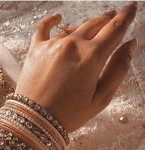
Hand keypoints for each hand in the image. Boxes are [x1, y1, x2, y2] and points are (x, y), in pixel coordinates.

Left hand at [15, 2, 137, 131]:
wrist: (35, 120)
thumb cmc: (69, 114)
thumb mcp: (101, 98)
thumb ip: (118, 70)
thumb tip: (130, 45)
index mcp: (91, 57)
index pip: (114, 29)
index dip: (125, 17)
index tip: (131, 8)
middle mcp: (72, 45)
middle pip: (94, 24)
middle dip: (106, 20)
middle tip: (112, 18)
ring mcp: (51, 45)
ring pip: (73, 28)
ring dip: (84, 27)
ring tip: (89, 31)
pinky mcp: (35, 50)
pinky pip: (43, 28)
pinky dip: (51, 21)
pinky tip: (57, 18)